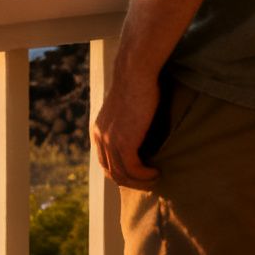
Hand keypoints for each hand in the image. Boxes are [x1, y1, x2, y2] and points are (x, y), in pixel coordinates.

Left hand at [91, 70, 162, 190]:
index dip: (121, 173)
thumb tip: (140, 138)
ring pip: (122, 174)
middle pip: (111, 172)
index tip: (139, 175)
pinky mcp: (123, 141)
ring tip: (156, 178)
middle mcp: (100, 137)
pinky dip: (145, 175)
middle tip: (149, 181)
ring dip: (140, 181)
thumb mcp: (126, 110)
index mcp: (98, 131)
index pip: (104, 162)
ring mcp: (110, 140)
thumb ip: (126, 125)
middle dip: (131, 182)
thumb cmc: (138, 85)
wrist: (136, 72)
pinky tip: (157, 172)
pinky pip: (133, 168)